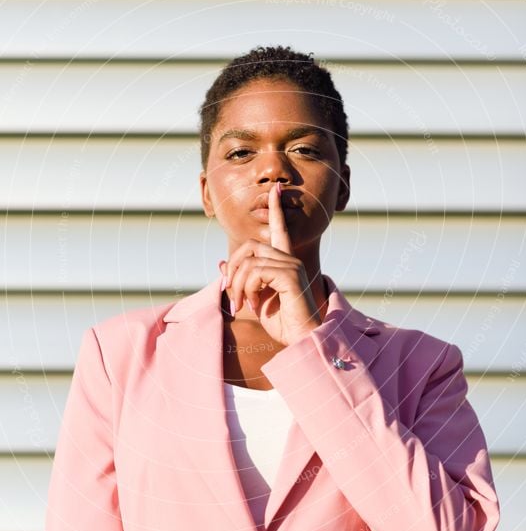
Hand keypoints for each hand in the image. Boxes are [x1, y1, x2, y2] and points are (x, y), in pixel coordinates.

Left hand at [220, 183, 321, 345]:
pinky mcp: (290, 275)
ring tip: (241, 304)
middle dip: (232, 268)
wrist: (299, 340)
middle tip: (230, 294)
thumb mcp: (253, 299)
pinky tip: (253, 305)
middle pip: (249, 247)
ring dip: (238, 285)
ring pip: (249, 262)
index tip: (275, 190)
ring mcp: (292, 266)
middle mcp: (290, 260)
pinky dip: (246, 289)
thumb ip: (240, 280)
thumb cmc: (281, 322)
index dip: (276, 209)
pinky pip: (255, 272)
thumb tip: (221, 265)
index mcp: (284, 263)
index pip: (280, 229)